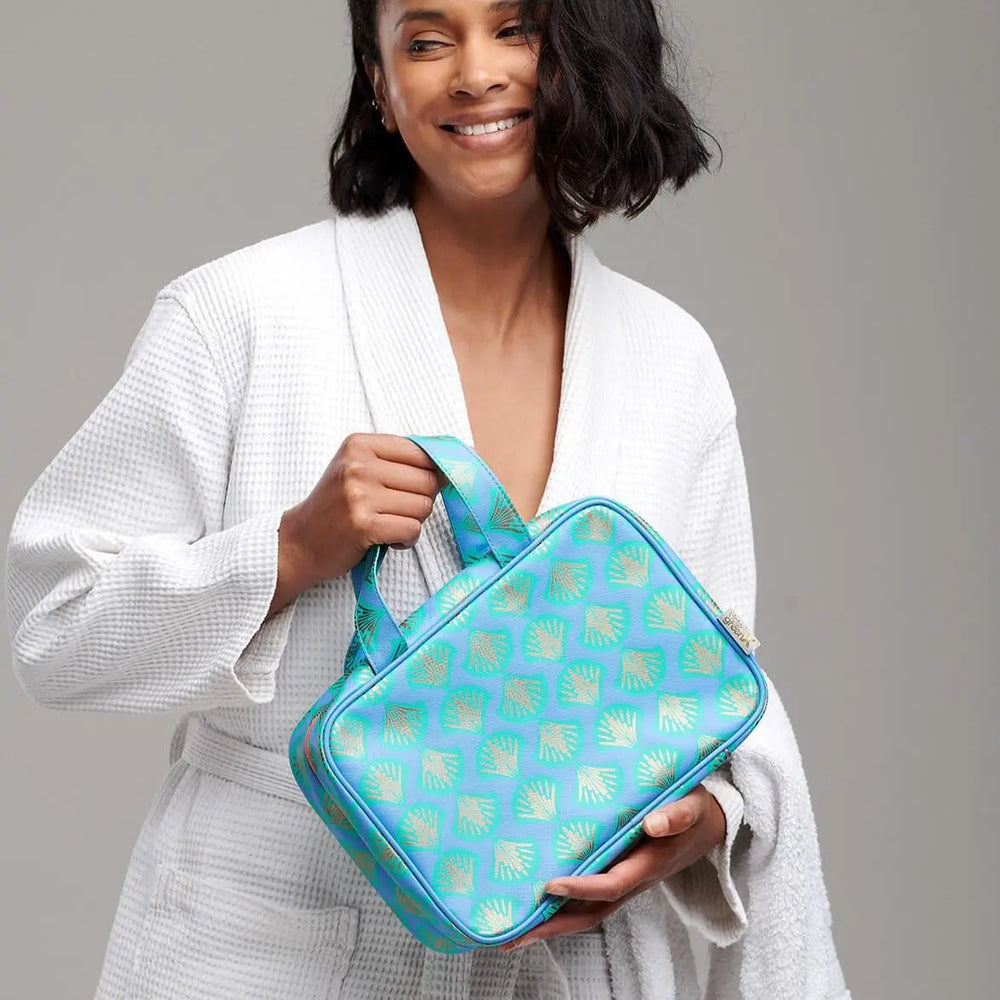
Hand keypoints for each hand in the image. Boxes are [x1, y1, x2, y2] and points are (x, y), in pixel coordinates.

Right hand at [285, 433, 446, 585]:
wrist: (299, 542)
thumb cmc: (337, 507)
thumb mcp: (359, 469)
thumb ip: (400, 462)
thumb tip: (456, 461)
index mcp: (360, 444)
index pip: (421, 452)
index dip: (432, 473)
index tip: (422, 487)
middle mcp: (358, 464)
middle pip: (428, 480)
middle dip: (420, 501)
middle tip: (395, 511)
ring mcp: (359, 494)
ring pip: (423, 506)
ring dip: (412, 522)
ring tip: (387, 524)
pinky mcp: (363, 524)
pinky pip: (412, 529)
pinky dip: (406, 540)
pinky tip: (387, 540)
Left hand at [497, 784, 725, 950]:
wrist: (709, 825)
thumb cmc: (695, 809)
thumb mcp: (691, 804)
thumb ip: (676, 814)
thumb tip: (653, 824)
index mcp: (649, 864)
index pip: (611, 884)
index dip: (582, 888)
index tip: (550, 885)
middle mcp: (634, 880)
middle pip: (592, 913)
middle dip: (555, 925)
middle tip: (515, 935)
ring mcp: (626, 882)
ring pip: (588, 912)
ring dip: (554, 924)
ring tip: (515, 932)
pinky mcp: (620, 876)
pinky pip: (590, 900)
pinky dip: (564, 909)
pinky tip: (537, 907)